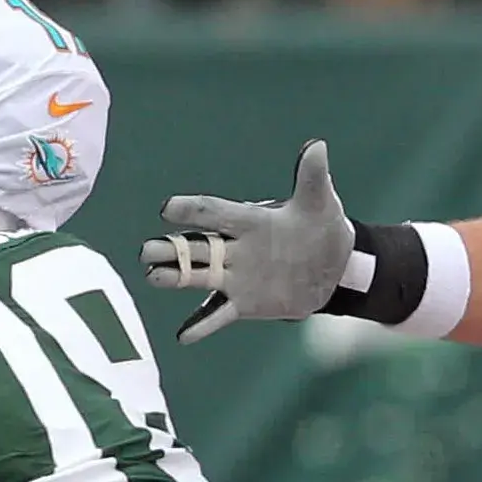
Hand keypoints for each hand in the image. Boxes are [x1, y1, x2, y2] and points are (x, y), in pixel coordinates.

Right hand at [138, 140, 354, 342]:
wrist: (334, 267)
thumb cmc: (322, 227)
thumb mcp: (320, 202)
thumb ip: (313, 177)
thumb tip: (317, 145)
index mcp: (248, 221)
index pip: (215, 213)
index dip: (193, 211)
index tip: (168, 208)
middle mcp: (235, 249)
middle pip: (195, 247)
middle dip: (170, 249)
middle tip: (146, 251)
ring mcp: (236, 278)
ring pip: (197, 277)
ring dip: (175, 278)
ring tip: (152, 277)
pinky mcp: (243, 303)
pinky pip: (218, 314)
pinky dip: (201, 325)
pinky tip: (182, 336)